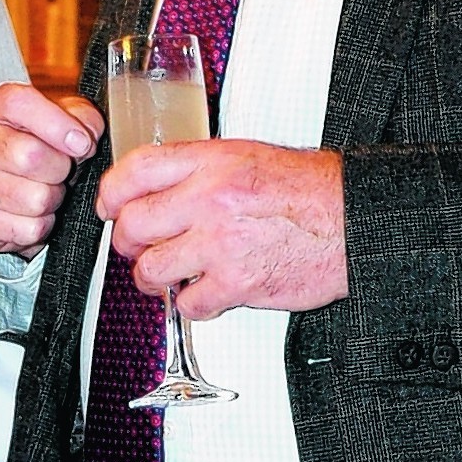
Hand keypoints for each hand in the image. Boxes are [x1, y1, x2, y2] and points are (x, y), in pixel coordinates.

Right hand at [0, 83, 104, 256]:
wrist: (6, 180)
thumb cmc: (35, 144)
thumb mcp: (63, 118)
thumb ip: (82, 118)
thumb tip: (85, 138)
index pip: (20, 105)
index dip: (56, 125)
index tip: (80, 142)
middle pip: (30, 156)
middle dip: (60, 169)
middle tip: (60, 169)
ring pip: (34, 199)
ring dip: (52, 199)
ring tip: (43, 188)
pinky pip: (28, 228)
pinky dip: (41, 225)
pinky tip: (31, 210)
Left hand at [97, 140, 346, 318]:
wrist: (352, 220)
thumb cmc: (308, 189)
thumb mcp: (248, 157)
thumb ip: (202, 170)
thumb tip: (161, 187)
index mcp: (211, 163)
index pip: (136, 170)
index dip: (112, 191)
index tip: (110, 205)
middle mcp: (209, 200)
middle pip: (133, 223)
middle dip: (126, 240)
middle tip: (135, 246)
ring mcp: (221, 244)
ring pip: (151, 269)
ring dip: (152, 276)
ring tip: (165, 274)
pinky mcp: (237, 284)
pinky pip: (188, 304)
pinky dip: (190, 304)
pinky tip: (203, 292)